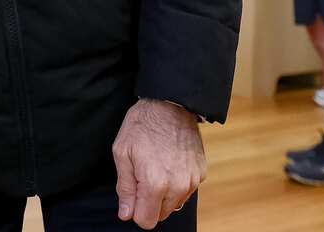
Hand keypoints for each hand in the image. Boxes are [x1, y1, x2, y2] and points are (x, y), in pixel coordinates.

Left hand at [112, 99, 205, 229]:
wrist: (170, 104)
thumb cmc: (142, 125)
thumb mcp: (122, 152)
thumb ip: (124, 187)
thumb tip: (126, 214)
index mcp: (155, 183)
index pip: (146, 220)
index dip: (135, 210)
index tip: (132, 193)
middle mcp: (177, 187)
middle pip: (161, 215)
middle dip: (149, 201)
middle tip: (142, 174)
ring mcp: (192, 180)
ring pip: (174, 204)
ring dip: (163, 193)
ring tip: (156, 166)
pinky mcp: (201, 173)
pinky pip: (186, 190)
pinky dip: (176, 183)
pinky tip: (169, 163)